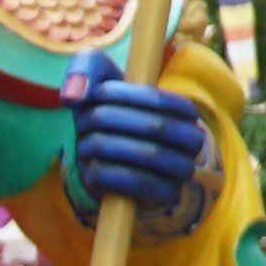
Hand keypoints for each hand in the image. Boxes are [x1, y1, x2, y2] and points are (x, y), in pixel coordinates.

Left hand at [62, 48, 217, 234]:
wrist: (102, 162)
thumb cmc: (104, 114)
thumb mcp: (95, 81)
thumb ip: (85, 69)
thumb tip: (72, 96)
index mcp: (185, 110)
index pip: (159, 99)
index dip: (121, 95)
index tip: (94, 96)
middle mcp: (192, 139)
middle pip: (154, 126)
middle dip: (108, 121)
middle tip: (83, 123)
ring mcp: (182, 169)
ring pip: (145, 155)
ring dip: (103, 147)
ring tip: (85, 145)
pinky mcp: (165, 196)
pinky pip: (136, 185)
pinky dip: (105, 174)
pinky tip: (91, 168)